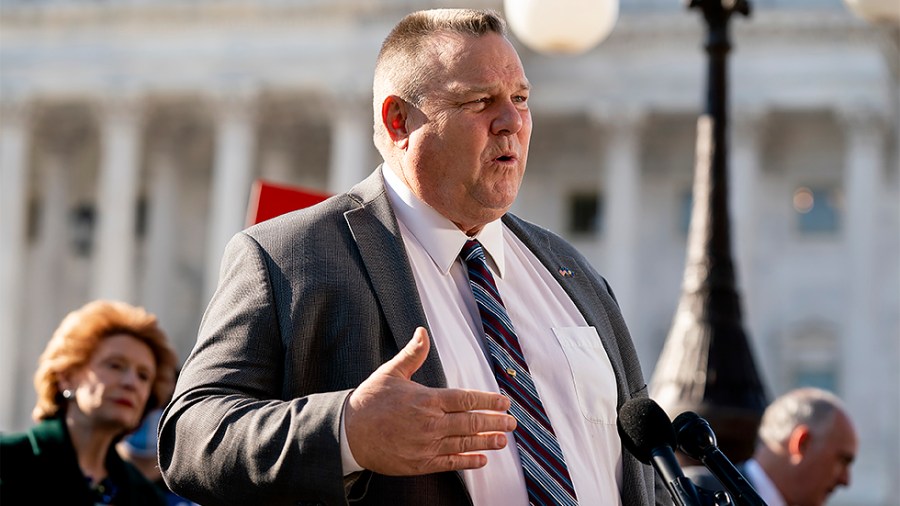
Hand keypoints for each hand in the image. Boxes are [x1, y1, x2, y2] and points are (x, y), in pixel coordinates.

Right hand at [344, 327, 515, 475]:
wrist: (348, 433)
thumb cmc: (369, 401)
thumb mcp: (390, 373)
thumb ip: (412, 354)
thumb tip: (422, 332)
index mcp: (426, 399)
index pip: (466, 399)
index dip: (488, 401)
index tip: (504, 401)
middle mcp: (430, 423)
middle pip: (471, 422)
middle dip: (495, 422)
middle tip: (512, 422)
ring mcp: (426, 445)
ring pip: (464, 442)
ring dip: (487, 441)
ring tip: (503, 439)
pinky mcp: (420, 463)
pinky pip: (450, 463)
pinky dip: (468, 461)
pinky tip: (481, 459)